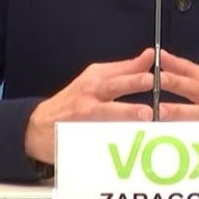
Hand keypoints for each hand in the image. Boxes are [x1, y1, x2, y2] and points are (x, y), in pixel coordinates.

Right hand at [24, 48, 155, 163]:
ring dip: (126, 112)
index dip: (140, 66)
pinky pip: (98, 134)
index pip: (121, 69)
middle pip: (113, 85)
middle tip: (151, 82)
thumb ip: (123, 71)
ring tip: (145, 114)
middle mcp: (90, 92)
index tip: (158, 61)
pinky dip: (113, 137)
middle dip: (132, 82)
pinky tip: (129, 141)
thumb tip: (149, 57)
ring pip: (107, 111)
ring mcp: (84, 114)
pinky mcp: (80, 132)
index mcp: (96, 77)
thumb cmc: (74, 101)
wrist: (40, 125)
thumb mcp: (95, 80)